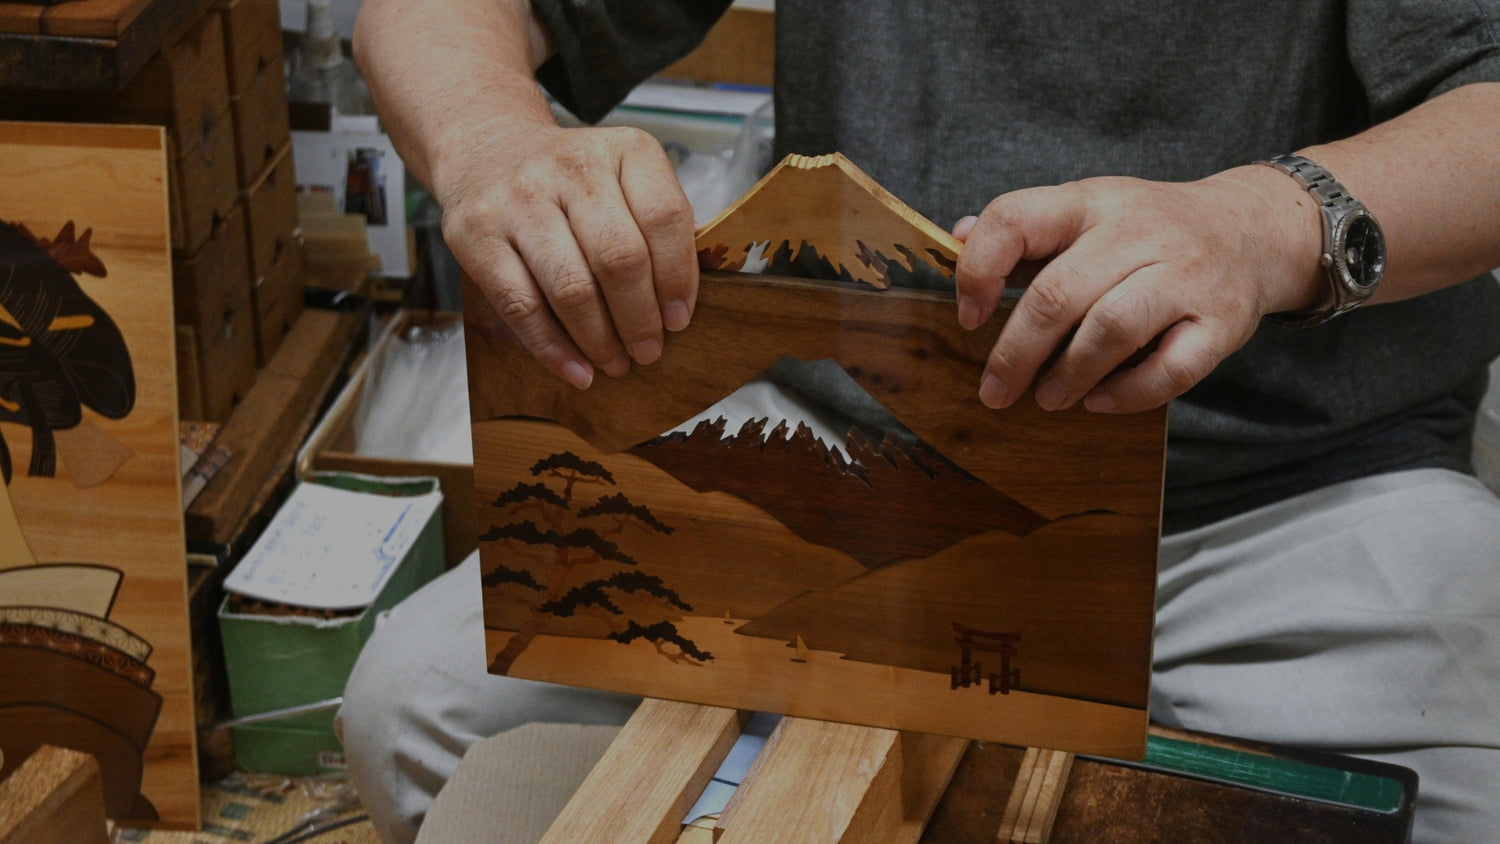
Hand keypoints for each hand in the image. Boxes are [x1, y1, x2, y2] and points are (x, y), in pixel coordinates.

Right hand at [436, 120, 698, 388]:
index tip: (679, 319)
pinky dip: (553, 349)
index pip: (664, 218)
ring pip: (571, 288)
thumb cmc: (572, 181)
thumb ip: (657, 225)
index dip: (677, 278)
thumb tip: (684, 298)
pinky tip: (577, 370)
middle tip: (648, 351)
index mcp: (624, 150)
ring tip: (615, 363)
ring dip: (600, 340)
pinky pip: (521, 306)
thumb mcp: (624, 176)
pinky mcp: (476, 235)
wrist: (488, 149)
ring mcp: (519, 200)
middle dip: (639, 319)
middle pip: (619, 258)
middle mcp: (571, 168)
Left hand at [952, 168, 1323, 412]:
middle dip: (1015, 352)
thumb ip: (1025, 230)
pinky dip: (1129, 393)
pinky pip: (1172, 368)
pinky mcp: (1222, 322)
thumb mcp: (1088, 211)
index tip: (969, 316)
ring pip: (1112, 328)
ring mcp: (1185, 276)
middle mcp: (1139, 232)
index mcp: (1092, 203)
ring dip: (1069, 374)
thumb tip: (958, 236)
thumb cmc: (1150, 230)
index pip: (1017, 218)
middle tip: (995, 391)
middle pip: (1059, 293)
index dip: (980, 269)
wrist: (1254, 229)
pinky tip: (1099, 402)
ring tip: (1047, 398)